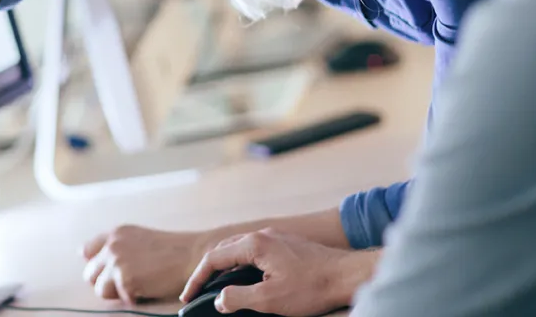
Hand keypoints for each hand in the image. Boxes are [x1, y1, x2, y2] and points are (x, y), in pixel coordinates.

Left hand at [82, 225, 212, 302]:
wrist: (193, 255)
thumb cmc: (170, 251)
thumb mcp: (139, 239)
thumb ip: (117, 246)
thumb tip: (86, 256)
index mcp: (116, 233)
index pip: (87, 251)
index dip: (97, 265)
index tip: (110, 270)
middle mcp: (112, 245)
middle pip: (90, 274)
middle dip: (106, 281)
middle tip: (130, 281)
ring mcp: (118, 262)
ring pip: (100, 289)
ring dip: (117, 292)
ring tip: (138, 285)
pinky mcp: (125, 280)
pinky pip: (118, 299)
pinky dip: (131, 299)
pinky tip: (146, 289)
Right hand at [181, 229, 371, 316]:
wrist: (348, 275)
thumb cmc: (312, 287)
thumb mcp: (270, 299)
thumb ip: (239, 298)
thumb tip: (220, 300)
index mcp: (255, 245)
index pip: (214, 258)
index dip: (197, 279)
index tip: (188, 296)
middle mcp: (263, 235)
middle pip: (224, 250)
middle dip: (207, 271)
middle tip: (197, 291)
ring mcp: (276, 238)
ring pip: (240, 249)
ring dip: (224, 267)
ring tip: (216, 286)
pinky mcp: (287, 245)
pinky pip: (255, 251)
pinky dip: (241, 264)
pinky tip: (244, 278)